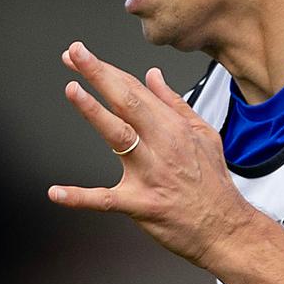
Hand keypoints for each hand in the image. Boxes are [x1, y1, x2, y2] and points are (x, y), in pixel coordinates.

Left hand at [47, 42, 258, 272]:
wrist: (226, 229)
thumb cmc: (213, 185)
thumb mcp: (203, 135)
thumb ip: (174, 104)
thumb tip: (153, 76)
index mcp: (174, 128)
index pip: (135, 90)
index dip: (107, 70)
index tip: (82, 56)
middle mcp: (162, 146)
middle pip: (127, 102)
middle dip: (99, 75)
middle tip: (75, 55)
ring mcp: (150, 175)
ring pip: (119, 137)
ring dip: (95, 112)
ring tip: (73, 90)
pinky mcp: (141, 205)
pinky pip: (106, 200)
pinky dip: (80, 198)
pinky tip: (56, 193)